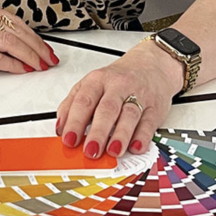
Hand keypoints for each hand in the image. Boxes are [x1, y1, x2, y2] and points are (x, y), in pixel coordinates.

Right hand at [0, 0, 57, 72]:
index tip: (43, 46)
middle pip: (16, 30)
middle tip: (49, 58)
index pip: (13, 19)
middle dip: (37, 46)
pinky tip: (21, 70)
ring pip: (10, 42)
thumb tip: (4, 41)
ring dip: (30, 56)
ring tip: (40, 66)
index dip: (32, 34)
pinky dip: (12, 64)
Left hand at [55, 40, 183, 157]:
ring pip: (129, 115)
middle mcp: (117, 86)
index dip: (75, 121)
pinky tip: (135, 147)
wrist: (149, 64)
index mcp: (97, 80)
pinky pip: (149, 123)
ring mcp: (138, 96)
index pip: (84, 101)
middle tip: (90, 150)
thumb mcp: (90, 84)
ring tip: (112, 151)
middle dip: (97, 132)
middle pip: (106, 109)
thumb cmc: (116, 79)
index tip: (68, 140)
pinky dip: (142, 137)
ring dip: (120, 135)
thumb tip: (60, 127)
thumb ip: (72, 104)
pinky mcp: (155, 108)